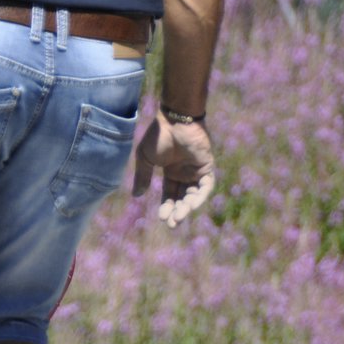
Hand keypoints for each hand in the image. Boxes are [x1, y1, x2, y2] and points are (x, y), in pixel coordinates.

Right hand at [131, 111, 215, 228]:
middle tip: (172, 223)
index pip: (170, 194)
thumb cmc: (158, 136)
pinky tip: (191, 206)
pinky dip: (200, 197)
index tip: (162, 218)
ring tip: (179, 216)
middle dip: (177, 211)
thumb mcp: (145, 159)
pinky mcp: (207, 166)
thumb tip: (136, 196)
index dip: (166, 207)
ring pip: (194, 194)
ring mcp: (197, 169)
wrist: (174, 120)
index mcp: (171, 171)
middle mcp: (185, 172)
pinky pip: (207, 186)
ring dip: (188, 207)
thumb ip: (142, 177)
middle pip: (183, 197)